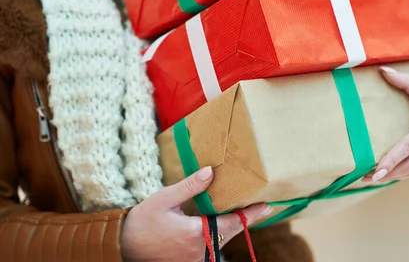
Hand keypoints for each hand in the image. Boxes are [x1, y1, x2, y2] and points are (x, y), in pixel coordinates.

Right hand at [121, 166, 271, 260]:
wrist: (122, 247)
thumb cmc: (142, 222)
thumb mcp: (164, 199)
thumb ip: (189, 187)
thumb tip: (210, 172)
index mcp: (196, 233)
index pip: (232, 222)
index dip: (252, 214)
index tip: (268, 205)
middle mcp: (200, 250)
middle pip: (230, 233)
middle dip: (246, 220)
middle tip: (264, 206)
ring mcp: (195, 259)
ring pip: (221, 241)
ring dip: (232, 227)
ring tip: (246, 212)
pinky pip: (211, 248)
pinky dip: (219, 235)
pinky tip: (223, 224)